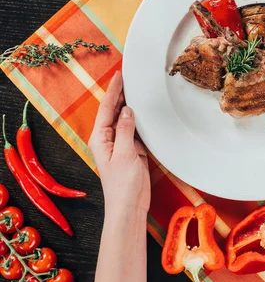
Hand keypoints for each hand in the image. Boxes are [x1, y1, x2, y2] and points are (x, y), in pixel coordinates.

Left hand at [88, 71, 149, 215]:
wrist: (130, 206)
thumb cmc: (122, 185)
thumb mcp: (125, 154)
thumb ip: (126, 130)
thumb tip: (128, 110)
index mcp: (100, 138)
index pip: (106, 108)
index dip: (113, 90)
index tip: (119, 75)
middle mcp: (109, 139)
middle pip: (115, 111)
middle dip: (121, 94)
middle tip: (129, 76)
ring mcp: (121, 144)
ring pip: (126, 119)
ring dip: (132, 106)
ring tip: (138, 89)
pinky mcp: (133, 150)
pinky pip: (136, 130)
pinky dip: (141, 120)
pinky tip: (146, 112)